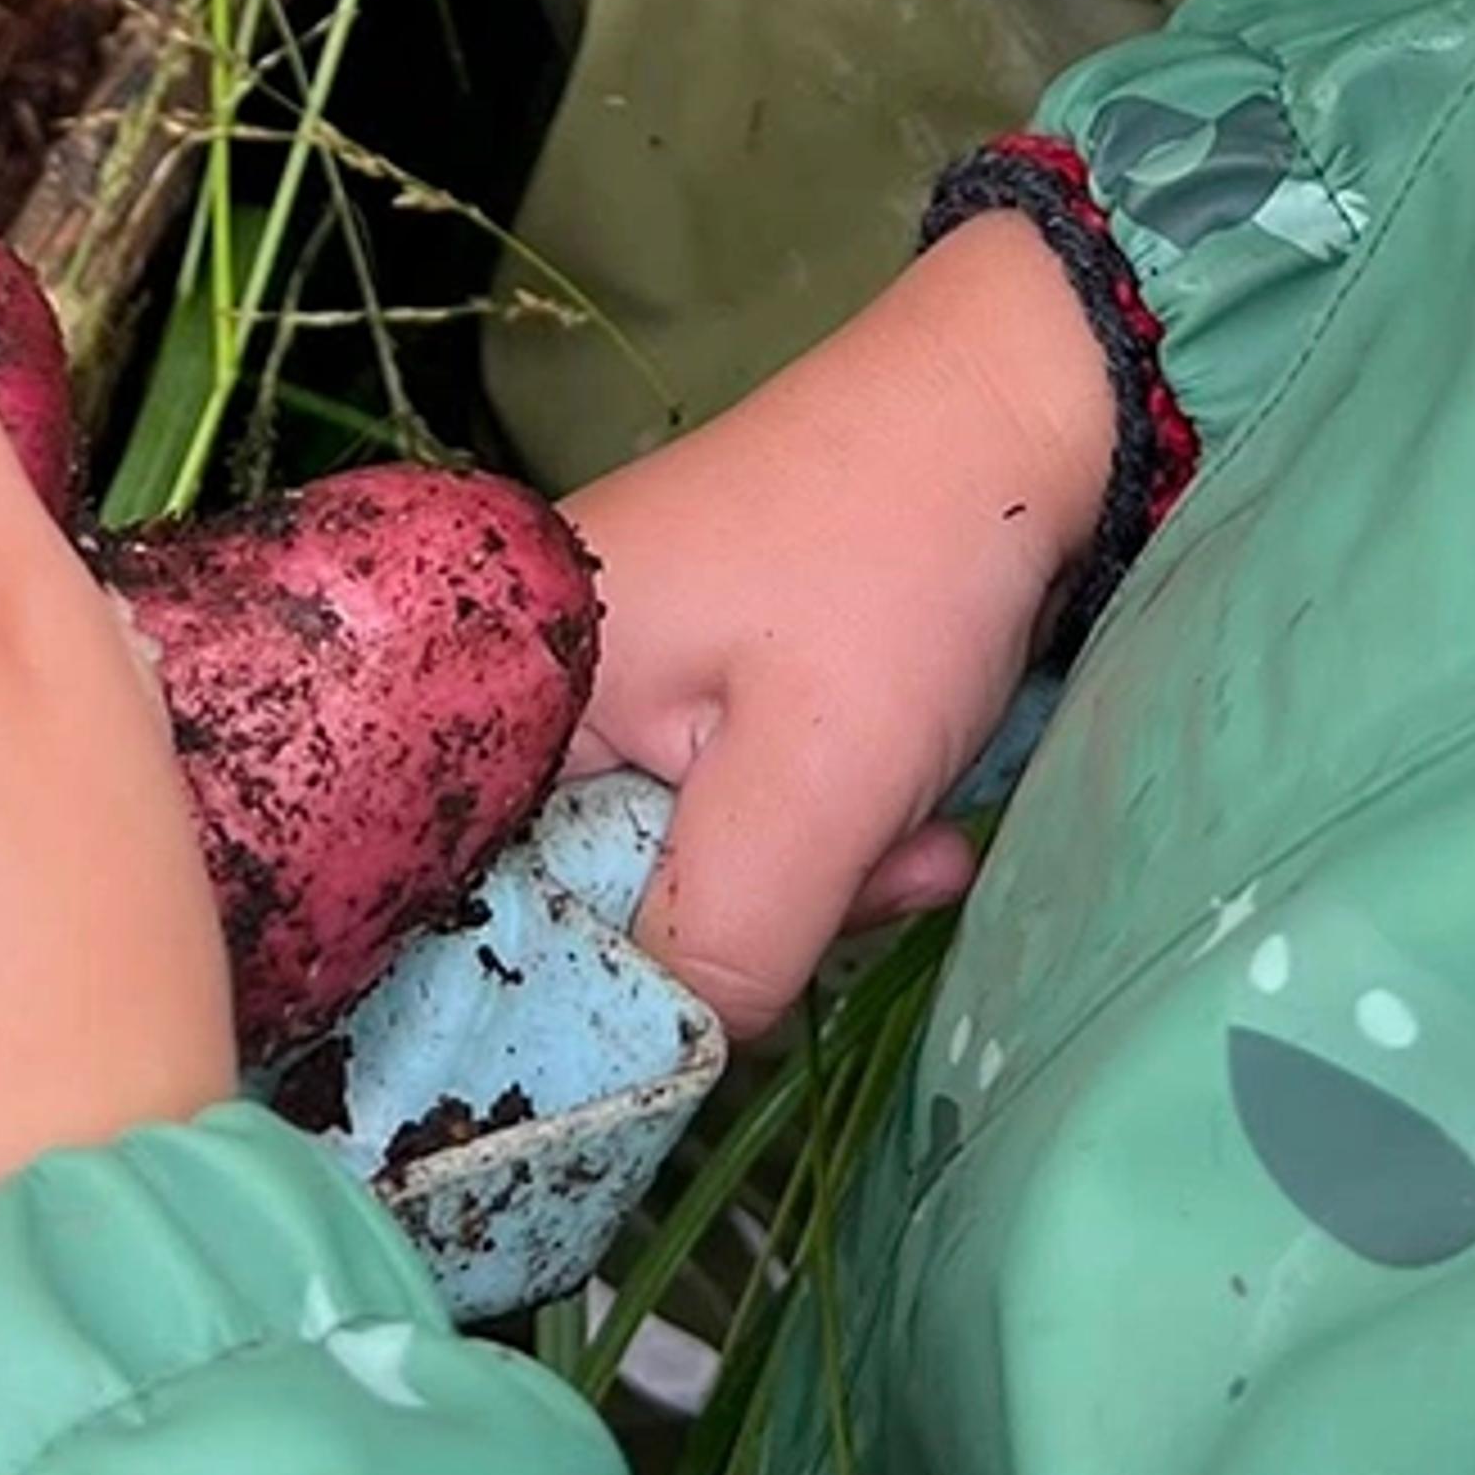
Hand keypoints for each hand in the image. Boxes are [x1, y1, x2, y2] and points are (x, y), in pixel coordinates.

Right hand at [563, 220, 1114, 1041]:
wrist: (1012, 410)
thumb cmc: (892, 568)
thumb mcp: (810, 783)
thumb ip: (716, 945)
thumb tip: (659, 1063)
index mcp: (500, 693)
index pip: (461, 913)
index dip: (569, 1002)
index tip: (691, 1032)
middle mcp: (528, 692)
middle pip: (577, 902)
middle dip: (731, 937)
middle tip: (861, 888)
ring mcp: (613, 687)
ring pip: (672, 876)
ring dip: (802, 892)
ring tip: (911, 838)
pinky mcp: (690, 690)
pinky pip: (726, 824)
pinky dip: (821, 841)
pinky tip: (913, 815)